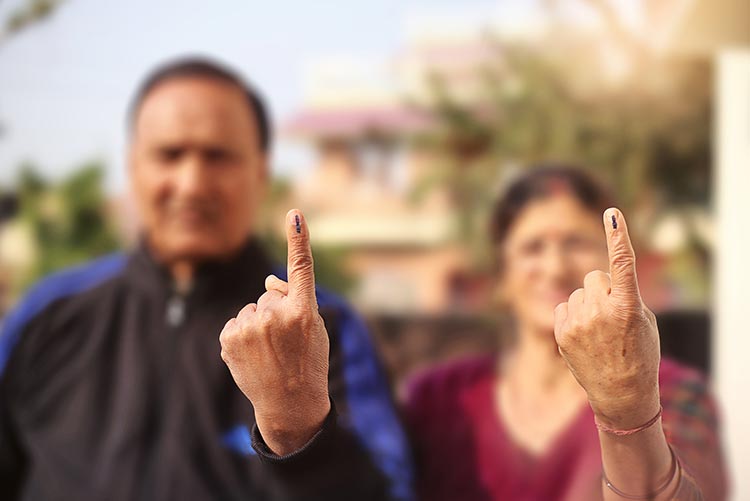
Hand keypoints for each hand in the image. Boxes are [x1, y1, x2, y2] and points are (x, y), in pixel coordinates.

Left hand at [220, 209, 330, 454]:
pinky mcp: (229, 338)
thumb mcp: (314, 328)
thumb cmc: (308, 361)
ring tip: (269, 352)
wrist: (290, 405)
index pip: (301, 268)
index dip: (299, 239)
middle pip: (267, 295)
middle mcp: (275, 315)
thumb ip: (295, 299)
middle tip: (285, 341)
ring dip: (257, 325)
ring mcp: (250, 327)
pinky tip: (253, 356)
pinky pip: (235, 323)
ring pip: (250, 310)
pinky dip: (241, 336)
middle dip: (274, 311)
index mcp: (304, 310)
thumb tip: (266, 279)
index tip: (295, 214)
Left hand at [554, 208, 660, 428]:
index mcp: (627, 306)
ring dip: (588, 304)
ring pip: (579, 293)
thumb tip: (598, 280)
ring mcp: (577, 322)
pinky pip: (564, 306)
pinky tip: (583, 335)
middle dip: (603, 289)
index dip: (617, 236)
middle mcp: (600, 311)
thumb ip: (624, 295)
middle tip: (613, 315)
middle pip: (595, 277)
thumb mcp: (643, 321)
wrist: (620, 393)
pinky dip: (572, 315)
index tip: (612, 214)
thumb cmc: (639, 352)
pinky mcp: (560, 331)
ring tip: (599, 331)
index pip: (622, 264)